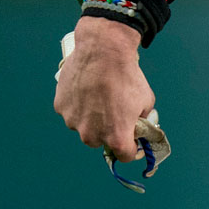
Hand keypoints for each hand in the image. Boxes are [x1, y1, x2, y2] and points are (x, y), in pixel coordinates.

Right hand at [54, 16, 154, 162]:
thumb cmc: (127, 77)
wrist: (104, 53)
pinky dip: (78, 104)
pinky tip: (86, 89)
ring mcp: (74, 122)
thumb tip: (139, 125)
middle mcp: (92, 135)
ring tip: (99, 96)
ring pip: (84, 126)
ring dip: (91, 118)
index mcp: (116, 137)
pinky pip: (71, 111)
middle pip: (101, 141)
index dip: (132, 147)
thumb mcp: (146, 101)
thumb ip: (142, 119)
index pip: (125, 155)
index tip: (133, 139)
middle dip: (109, 131)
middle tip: (114, 112)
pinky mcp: (61, 108)